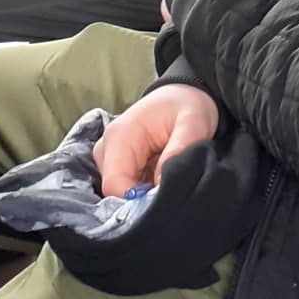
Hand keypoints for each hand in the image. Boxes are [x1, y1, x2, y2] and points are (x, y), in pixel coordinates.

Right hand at [92, 85, 220, 198]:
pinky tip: (161, 181)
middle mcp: (106, 148)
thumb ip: (179, 151)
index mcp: (119, 136)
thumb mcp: (193, 123)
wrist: (183, 95)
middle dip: (142, 200)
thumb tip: (160, 184)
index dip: (137, 202)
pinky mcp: (116, 165)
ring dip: (144, 196)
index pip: (115, 185)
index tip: (164, 203)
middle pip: (115, 192)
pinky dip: (144, 191)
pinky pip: (125, 188)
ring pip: (120, 193)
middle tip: (173, 192)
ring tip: (169, 181)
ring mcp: (108, 158)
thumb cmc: (188, 105)